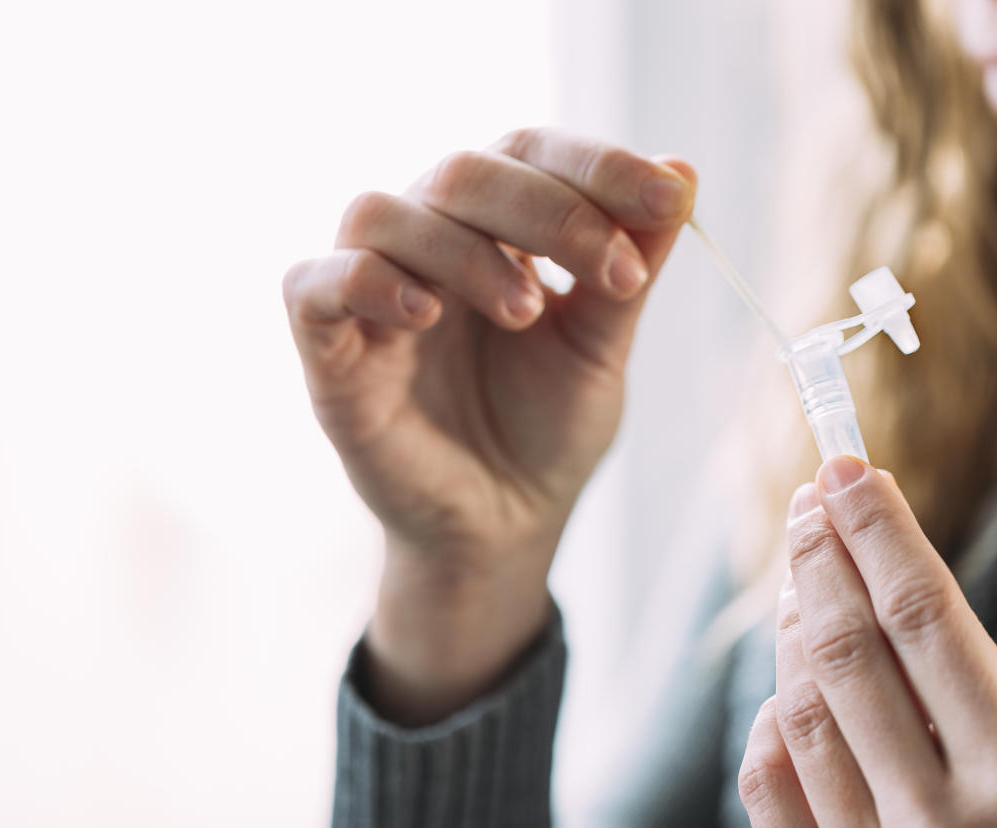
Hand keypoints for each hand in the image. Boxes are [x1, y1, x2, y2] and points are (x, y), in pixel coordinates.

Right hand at [282, 128, 695, 722]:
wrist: (505, 527)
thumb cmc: (548, 431)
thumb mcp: (601, 347)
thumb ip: (630, 265)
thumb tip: (682, 168)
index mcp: (494, 230)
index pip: (529, 154)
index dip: (597, 165)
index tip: (668, 199)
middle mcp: (427, 244)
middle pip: (462, 172)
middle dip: (548, 211)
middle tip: (613, 273)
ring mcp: (371, 293)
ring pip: (383, 213)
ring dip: (463, 251)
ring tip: (525, 312)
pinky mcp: (328, 349)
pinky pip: (314, 283)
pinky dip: (368, 282)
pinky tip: (426, 316)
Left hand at [738, 456, 996, 825]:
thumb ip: (962, 679)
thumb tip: (877, 568)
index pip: (925, 615)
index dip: (878, 531)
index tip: (848, 470)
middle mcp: (941, 814)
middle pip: (849, 648)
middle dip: (820, 558)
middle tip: (809, 501)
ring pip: (799, 708)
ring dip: (791, 624)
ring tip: (803, 574)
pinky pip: (771, 783)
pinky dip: (769, 720)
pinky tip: (784, 683)